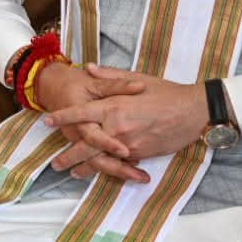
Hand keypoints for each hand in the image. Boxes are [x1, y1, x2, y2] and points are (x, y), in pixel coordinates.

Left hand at [42, 64, 208, 166]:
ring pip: (100, 159)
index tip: (47, 122)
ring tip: (73, 173)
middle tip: (55, 164)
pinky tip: (100, 172)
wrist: (194, 111)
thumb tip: (89, 68)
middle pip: (84, 145)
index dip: (62, 118)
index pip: (80, 113)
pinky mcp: (140, 154)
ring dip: (85, 167)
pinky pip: (120, 163)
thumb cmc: (166, 92)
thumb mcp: (137, 78)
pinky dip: (109, 168)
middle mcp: (116, 127)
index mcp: (113, 106)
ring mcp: (128, 144)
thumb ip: (110, 76)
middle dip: (68, 156)